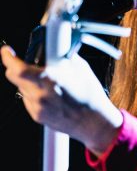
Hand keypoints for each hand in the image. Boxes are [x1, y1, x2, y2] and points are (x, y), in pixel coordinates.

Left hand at [0, 45, 122, 155]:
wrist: (95, 122)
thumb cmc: (91, 96)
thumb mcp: (82, 69)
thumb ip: (63, 57)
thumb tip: (55, 48)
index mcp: (50, 79)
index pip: (16, 67)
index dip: (8, 57)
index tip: (7, 52)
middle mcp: (40, 93)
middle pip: (13, 76)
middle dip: (15, 67)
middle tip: (22, 62)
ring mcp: (37, 106)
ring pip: (21, 88)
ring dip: (28, 81)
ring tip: (47, 82)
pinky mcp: (37, 116)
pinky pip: (28, 100)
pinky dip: (35, 94)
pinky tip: (50, 95)